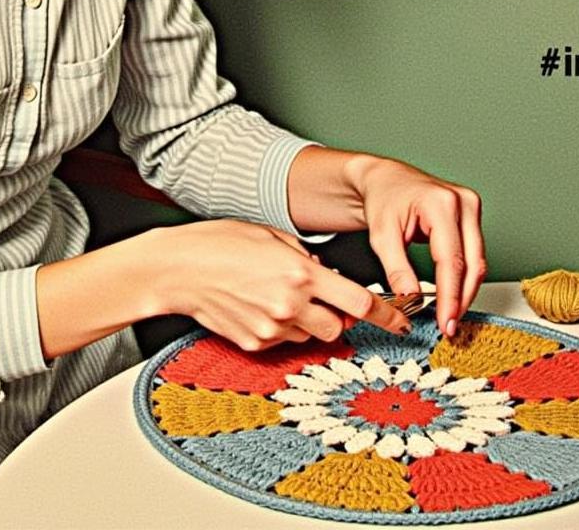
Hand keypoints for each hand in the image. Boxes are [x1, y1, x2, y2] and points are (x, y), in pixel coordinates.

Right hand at [147, 219, 410, 350]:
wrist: (177, 268)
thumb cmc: (219, 243)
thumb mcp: (270, 235)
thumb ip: (305, 256)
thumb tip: (324, 274)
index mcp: (301, 272)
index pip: (359, 302)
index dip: (386, 314)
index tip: (401, 321)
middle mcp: (291, 304)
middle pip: (338, 326)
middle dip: (337, 316)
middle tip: (322, 300)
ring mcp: (272, 327)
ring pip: (310, 336)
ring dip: (307, 322)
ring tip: (278, 297)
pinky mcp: (254, 342)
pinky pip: (281, 341)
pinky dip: (279, 328)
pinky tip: (257, 306)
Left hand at [286, 147, 485, 337]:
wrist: (385, 179)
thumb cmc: (382, 200)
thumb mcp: (381, 236)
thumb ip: (396, 269)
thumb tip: (412, 301)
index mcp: (440, 204)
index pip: (451, 260)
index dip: (450, 296)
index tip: (445, 322)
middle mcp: (463, 202)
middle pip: (472, 263)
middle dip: (461, 299)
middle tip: (448, 327)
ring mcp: (471, 206)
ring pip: (477, 261)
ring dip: (465, 291)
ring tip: (449, 316)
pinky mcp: (472, 215)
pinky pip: (474, 254)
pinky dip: (464, 277)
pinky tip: (453, 295)